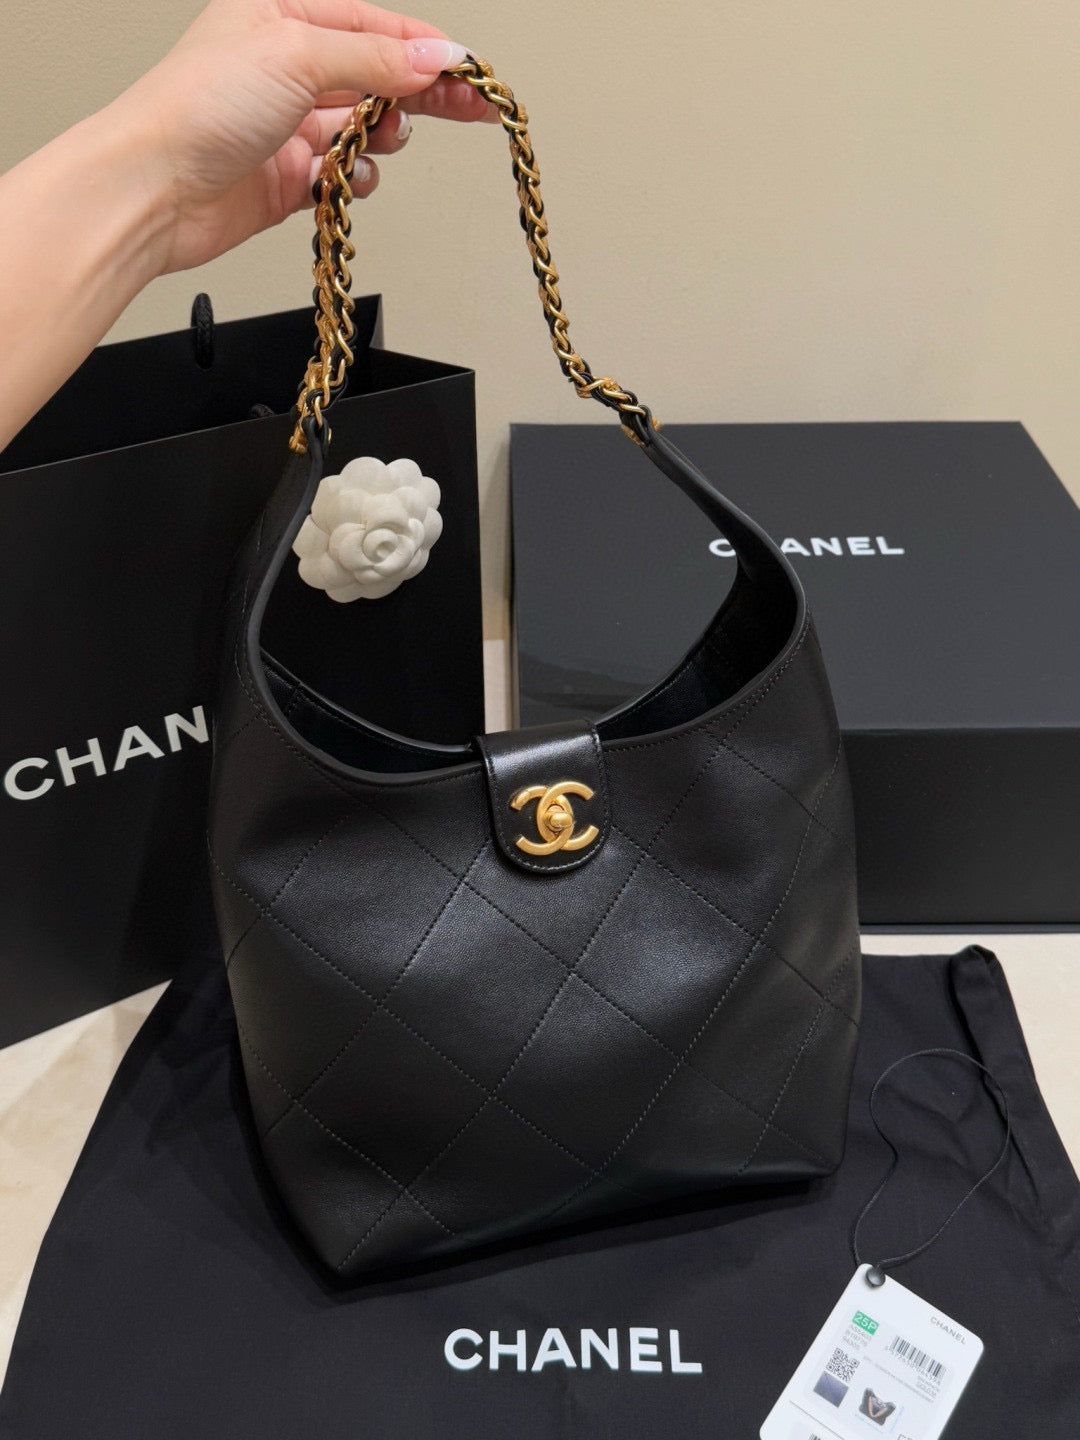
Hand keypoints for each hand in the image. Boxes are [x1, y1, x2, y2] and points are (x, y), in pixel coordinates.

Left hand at [106, 0, 495, 275]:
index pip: (374, 24)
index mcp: (281, 16)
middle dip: (423, 93)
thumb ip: (375, 58)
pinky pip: (344, 175)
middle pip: (378, 75)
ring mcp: (288, 125)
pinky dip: (356, 179)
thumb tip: (436, 58)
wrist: (153, 190)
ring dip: (383, 138)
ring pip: (365, 128)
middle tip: (473, 109)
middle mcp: (285, 68)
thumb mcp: (297, 56)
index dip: (424, 48)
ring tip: (381, 141)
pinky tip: (350, 178)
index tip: (468, 71)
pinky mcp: (289, 178)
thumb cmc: (195, 108)